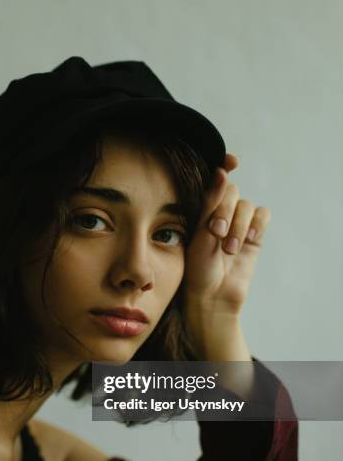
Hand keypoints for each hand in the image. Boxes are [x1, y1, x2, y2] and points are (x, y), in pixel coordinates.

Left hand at [183, 153, 271, 316]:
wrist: (212, 297)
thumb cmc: (197, 268)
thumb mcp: (198, 234)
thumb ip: (210, 203)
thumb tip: (222, 172)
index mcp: (200, 210)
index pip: (214, 180)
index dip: (224, 166)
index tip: (232, 162)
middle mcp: (219, 212)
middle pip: (232, 191)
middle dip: (225, 211)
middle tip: (216, 233)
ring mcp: (237, 223)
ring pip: (247, 205)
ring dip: (238, 225)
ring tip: (229, 248)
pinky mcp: (254, 235)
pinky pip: (263, 215)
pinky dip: (256, 226)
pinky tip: (246, 242)